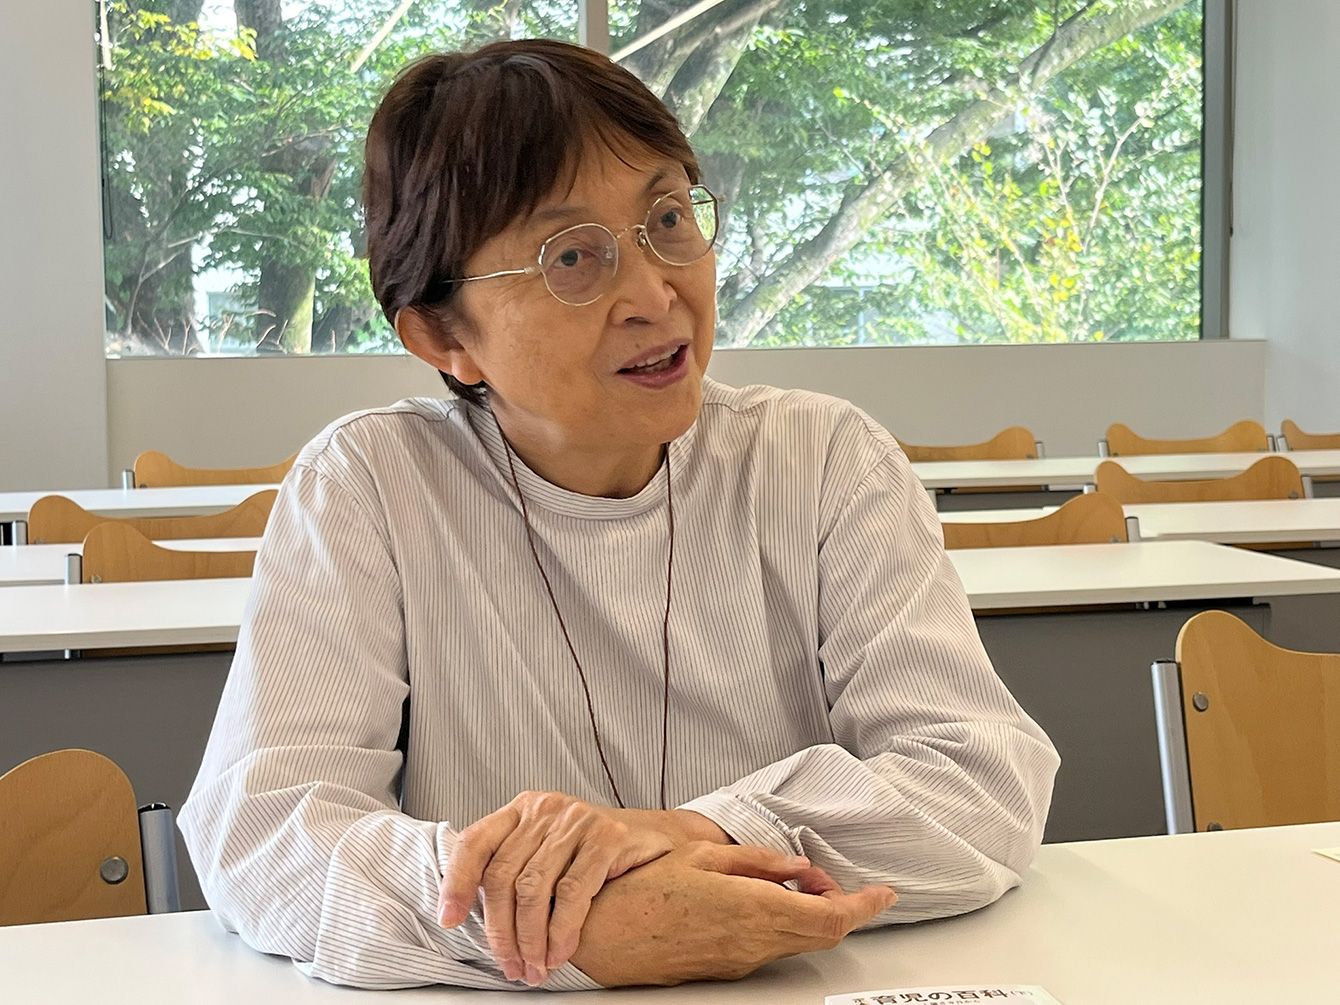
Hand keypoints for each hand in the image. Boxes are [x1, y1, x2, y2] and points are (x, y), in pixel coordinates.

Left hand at [436, 791, 675, 984]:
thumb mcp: (548, 849)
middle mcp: (546, 809)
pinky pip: (571, 893)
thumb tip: (468, 914)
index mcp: (523, 809)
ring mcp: (577, 820)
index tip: (449, 920)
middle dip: (500, 932)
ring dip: (529, 939)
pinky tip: (559, 952)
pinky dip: (561, 931)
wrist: (657, 838)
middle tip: (510, 966)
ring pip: (533, 889)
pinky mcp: (607, 837)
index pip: (476, 842)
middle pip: (503, 876)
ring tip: (534, 967)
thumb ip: (514, 866)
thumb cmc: (595, 852)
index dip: (458, 882)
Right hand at [571, 842, 896, 986]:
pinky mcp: (725, 970)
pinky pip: (770, 949)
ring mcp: (739, 961)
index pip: (830, 917)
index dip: (865, 906)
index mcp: (751, 908)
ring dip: (812, 917)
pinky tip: (769, 905)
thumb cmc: (640, 890)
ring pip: (798, 943)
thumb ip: (756, 862)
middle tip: (840, 884)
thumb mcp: (700, 856)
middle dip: (843, 910)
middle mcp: (752, 942)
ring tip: (800, 887)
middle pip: (823, 935)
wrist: (601, 936)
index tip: (883, 894)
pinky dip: (785, 927)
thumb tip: (797, 867)